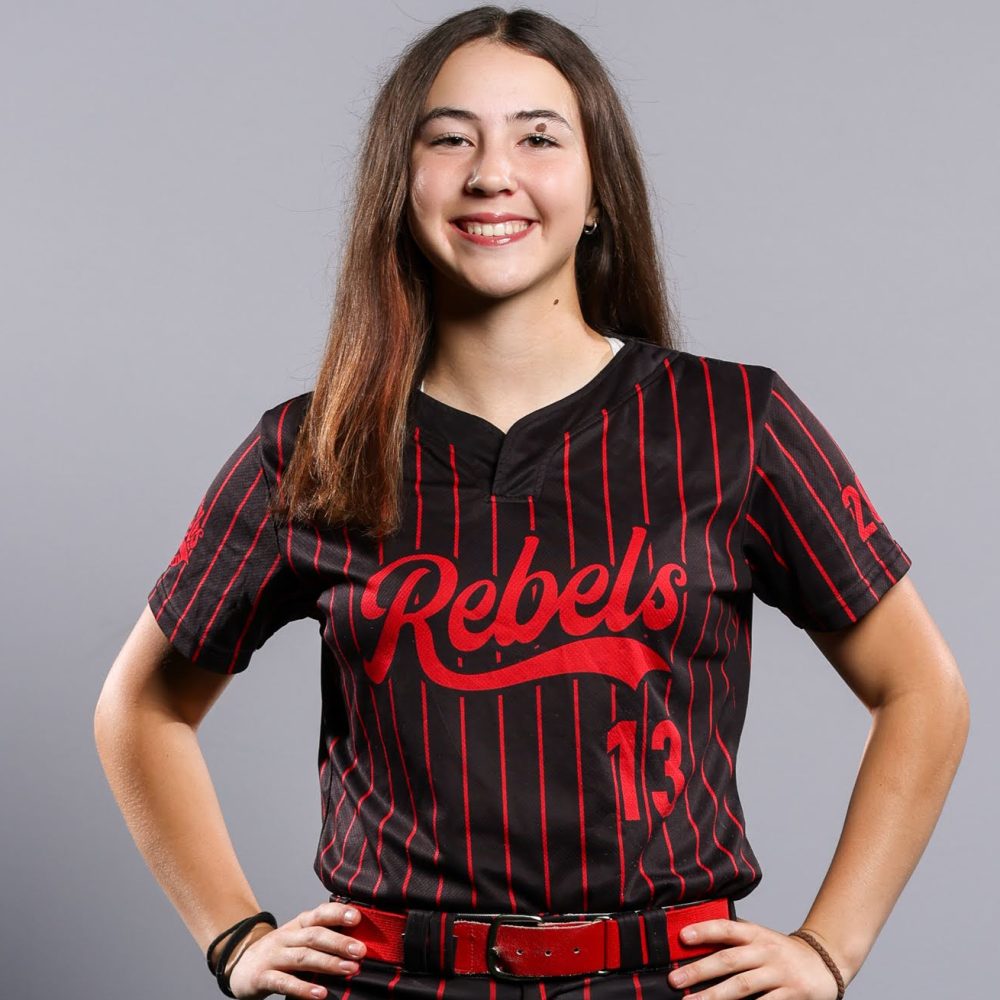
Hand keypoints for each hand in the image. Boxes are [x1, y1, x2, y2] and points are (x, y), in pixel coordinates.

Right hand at [225, 900, 367, 998]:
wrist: (238, 965)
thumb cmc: (279, 952)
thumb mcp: (297, 939)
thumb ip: (321, 937)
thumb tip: (357, 940)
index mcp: (297, 925)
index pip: (318, 914)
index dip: (337, 913)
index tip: (357, 917)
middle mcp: (285, 937)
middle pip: (314, 935)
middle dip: (339, 942)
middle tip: (361, 951)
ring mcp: (273, 956)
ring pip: (302, 957)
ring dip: (328, 963)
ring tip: (350, 969)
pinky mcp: (262, 977)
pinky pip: (284, 982)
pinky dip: (303, 988)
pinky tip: (321, 993)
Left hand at [665, 918, 840, 999]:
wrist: (824, 963)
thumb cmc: (780, 952)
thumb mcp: (760, 937)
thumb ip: (734, 939)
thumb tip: (693, 941)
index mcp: (755, 934)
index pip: (726, 928)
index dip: (704, 930)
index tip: (682, 937)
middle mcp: (766, 951)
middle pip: (728, 960)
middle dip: (699, 971)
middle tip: (674, 980)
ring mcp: (779, 974)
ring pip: (742, 986)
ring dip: (714, 996)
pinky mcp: (792, 995)